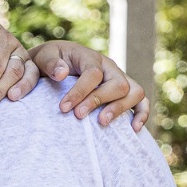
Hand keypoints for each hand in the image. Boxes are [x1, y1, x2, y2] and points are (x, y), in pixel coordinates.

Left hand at [29, 41, 151, 129]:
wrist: (57, 63)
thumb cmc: (51, 62)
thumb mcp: (45, 57)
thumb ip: (51, 63)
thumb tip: (61, 74)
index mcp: (91, 57)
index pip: (93, 73)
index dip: (80, 92)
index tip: (63, 108)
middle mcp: (110, 67)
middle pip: (118, 83)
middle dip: (99, 101)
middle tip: (78, 116)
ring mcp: (119, 79)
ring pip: (135, 92)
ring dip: (120, 109)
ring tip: (102, 122)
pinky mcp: (124, 92)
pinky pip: (141, 101)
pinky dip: (141, 114)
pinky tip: (133, 129)